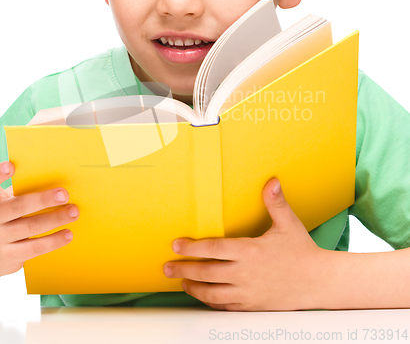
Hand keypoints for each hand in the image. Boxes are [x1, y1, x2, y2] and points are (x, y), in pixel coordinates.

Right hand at [0, 161, 78, 278]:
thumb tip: (55, 181)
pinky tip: (68, 234)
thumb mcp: (1, 203)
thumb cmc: (2, 218)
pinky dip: (54, 240)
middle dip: (43, 200)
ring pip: (31, 227)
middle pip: (18, 206)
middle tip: (64, 194)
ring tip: (73, 212)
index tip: (10, 165)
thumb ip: (20, 192)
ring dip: (56, 219)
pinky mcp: (8, 256)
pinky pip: (35, 247)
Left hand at [163, 178, 323, 310]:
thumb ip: (275, 203)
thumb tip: (271, 181)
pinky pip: (225, 306)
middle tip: (167, 268)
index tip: (176, 245)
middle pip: (206, 273)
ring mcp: (248, 292)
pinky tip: (204, 297)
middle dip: (183, 269)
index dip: (192, 248)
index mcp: (250, 251)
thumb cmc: (303, 252)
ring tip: (181, 282)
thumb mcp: (288, 224)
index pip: (214, 249)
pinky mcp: (252, 306)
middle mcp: (245, 273)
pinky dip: (211, 302)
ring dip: (193, 287)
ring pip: (212, 292)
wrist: (320, 283)